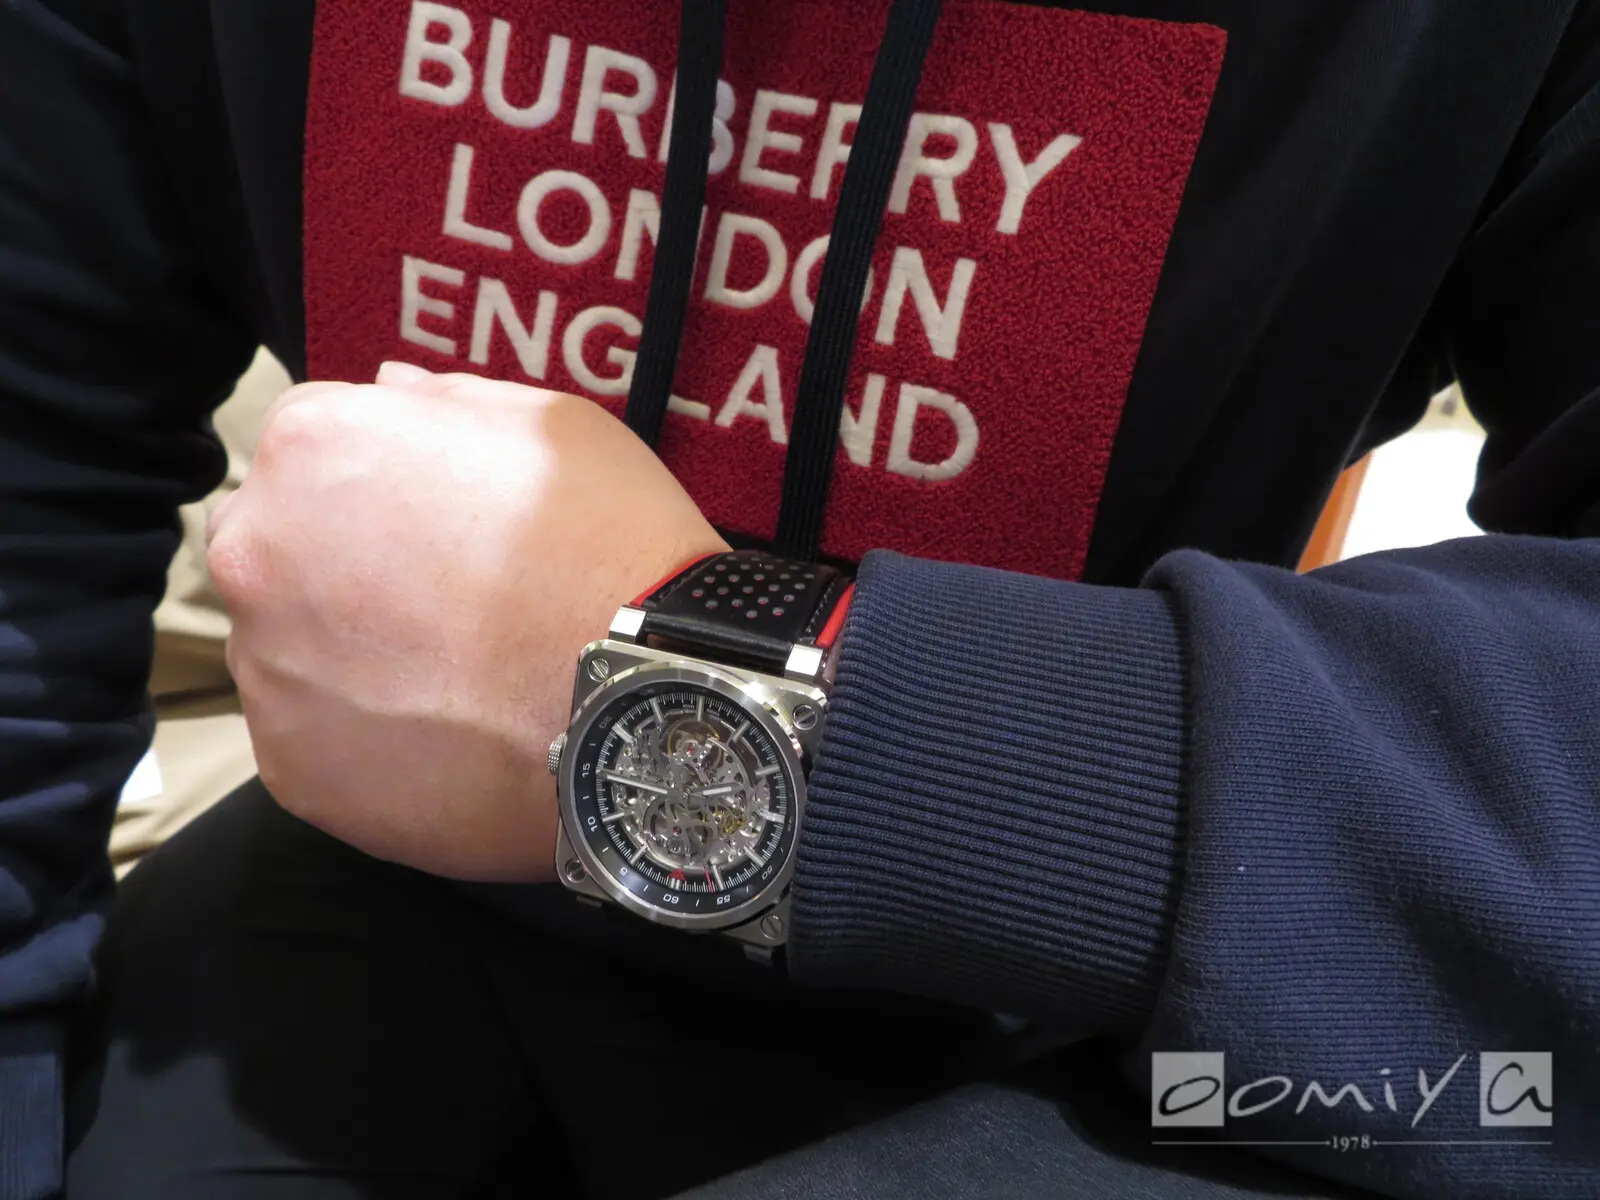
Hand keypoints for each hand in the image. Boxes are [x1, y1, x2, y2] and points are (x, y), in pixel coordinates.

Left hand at [206, 364, 726, 879]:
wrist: (644, 695)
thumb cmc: (606, 550)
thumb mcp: (547, 424)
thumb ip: (443, 401)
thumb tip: (392, 392)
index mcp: (312, 448)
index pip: (302, 447)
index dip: (374, 479)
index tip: (429, 518)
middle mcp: (258, 554)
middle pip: (269, 546)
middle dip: (332, 564)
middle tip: (437, 598)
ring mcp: (269, 671)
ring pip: (286, 649)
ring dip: (347, 653)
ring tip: (452, 672)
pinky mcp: (295, 769)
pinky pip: (315, 739)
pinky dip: (366, 737)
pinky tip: (446, 730)